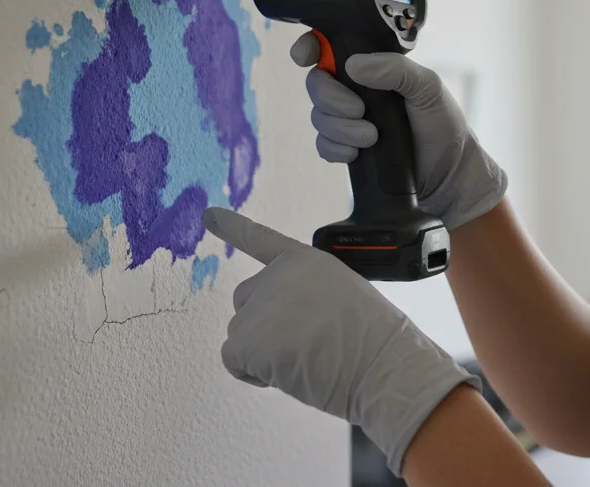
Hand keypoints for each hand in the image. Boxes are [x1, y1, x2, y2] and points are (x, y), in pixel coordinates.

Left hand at [202, 207, 480, 475]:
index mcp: (305, 261)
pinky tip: (285, 375)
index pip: (261, 239)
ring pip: (240, 335)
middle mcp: (277, 275)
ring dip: (263, 354)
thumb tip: (281, 328)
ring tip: (305, 361)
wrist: (381, 365)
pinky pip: (233, 360)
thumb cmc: (372, 342)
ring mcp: (261, 305)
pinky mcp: (248, 338)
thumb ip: (306, 297)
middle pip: (246, 301)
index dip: (232, 227)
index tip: (207, 215)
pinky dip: (252, 374)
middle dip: (262, 326)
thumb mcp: (342, 297)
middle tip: (302, 346)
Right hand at [291, 33, 507, 230]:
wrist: (448, 174)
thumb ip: (396, 69)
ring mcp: (349, 120)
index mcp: (375, 67)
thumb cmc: (443, 125)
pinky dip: (336, 148)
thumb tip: (354, 65)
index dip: (310, 47)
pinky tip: (357, 153)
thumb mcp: (428, 87)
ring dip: (341, 128)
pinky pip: (323, 144)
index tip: (305, 56)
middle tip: (359, 110)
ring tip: (371, 137)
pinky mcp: (347, 148)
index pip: (331, 46)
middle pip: (317, 83)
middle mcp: (357, 90)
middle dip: (332, 98)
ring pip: (319, 116)